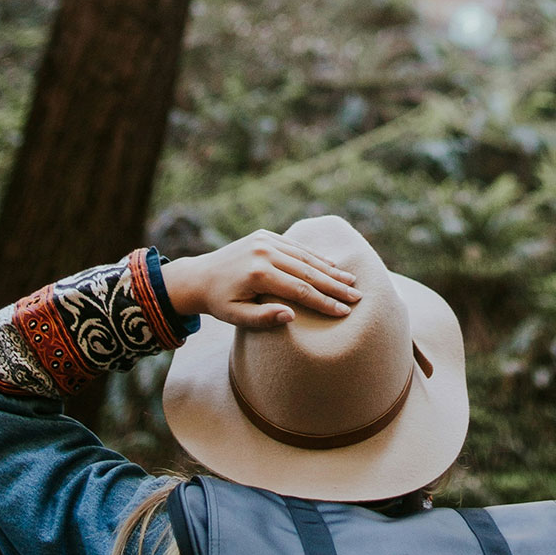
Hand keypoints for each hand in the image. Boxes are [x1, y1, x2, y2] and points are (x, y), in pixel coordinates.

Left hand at [161, 230, 359, 327]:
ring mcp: (265, 241)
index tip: (343, 311)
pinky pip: (295, 247)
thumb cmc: (219, 302)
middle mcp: (264, 252)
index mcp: (258, 273)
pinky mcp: (265, 235)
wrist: (198, 276)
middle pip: (308, 271)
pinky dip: (314, 256)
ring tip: (351, 281)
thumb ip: (263, 318)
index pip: (300, 290)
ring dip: (330, 269)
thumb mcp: (235, 317)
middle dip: (334, 286)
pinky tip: (332, 265)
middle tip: (357, 297)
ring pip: (304, 257)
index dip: (324, 302)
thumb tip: (291, 316)